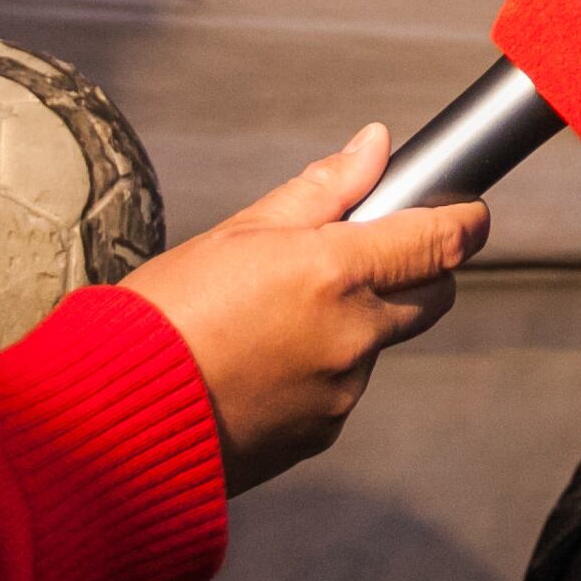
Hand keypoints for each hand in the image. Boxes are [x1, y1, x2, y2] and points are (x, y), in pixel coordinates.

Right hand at [123, 123, 487, 493]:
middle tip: (358, 258)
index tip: (468, 211)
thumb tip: (374, 145)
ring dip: (353, 325)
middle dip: (415, 272)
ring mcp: (342, 391)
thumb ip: (319, 191)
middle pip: (432, 296)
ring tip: (273, 319)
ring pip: (379, 343)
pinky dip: (321, 371)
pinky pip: (343, 388)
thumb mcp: (236, 234)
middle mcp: (353, 335)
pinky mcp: (322, 434)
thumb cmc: (162, 317)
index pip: (443, 242)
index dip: (466, 221)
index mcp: (335, 273)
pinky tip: (261, 363)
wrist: (111, 424)